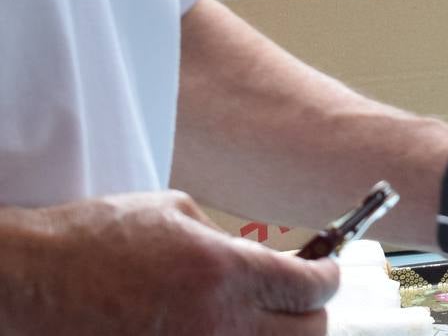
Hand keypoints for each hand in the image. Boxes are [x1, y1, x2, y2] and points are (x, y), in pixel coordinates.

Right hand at [0, 190, 337, 333]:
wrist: (32, 280)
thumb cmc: (94, 238)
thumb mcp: (175, 212)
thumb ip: (230, 238)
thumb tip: (262, 258)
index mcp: (227, 272)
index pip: (315, 287)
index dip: (328, 276)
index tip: (325, 270)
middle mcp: (220, 324)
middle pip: (309, 335)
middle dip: (311, 314)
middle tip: (300, 300)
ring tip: (264, 321)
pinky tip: (224, 333)